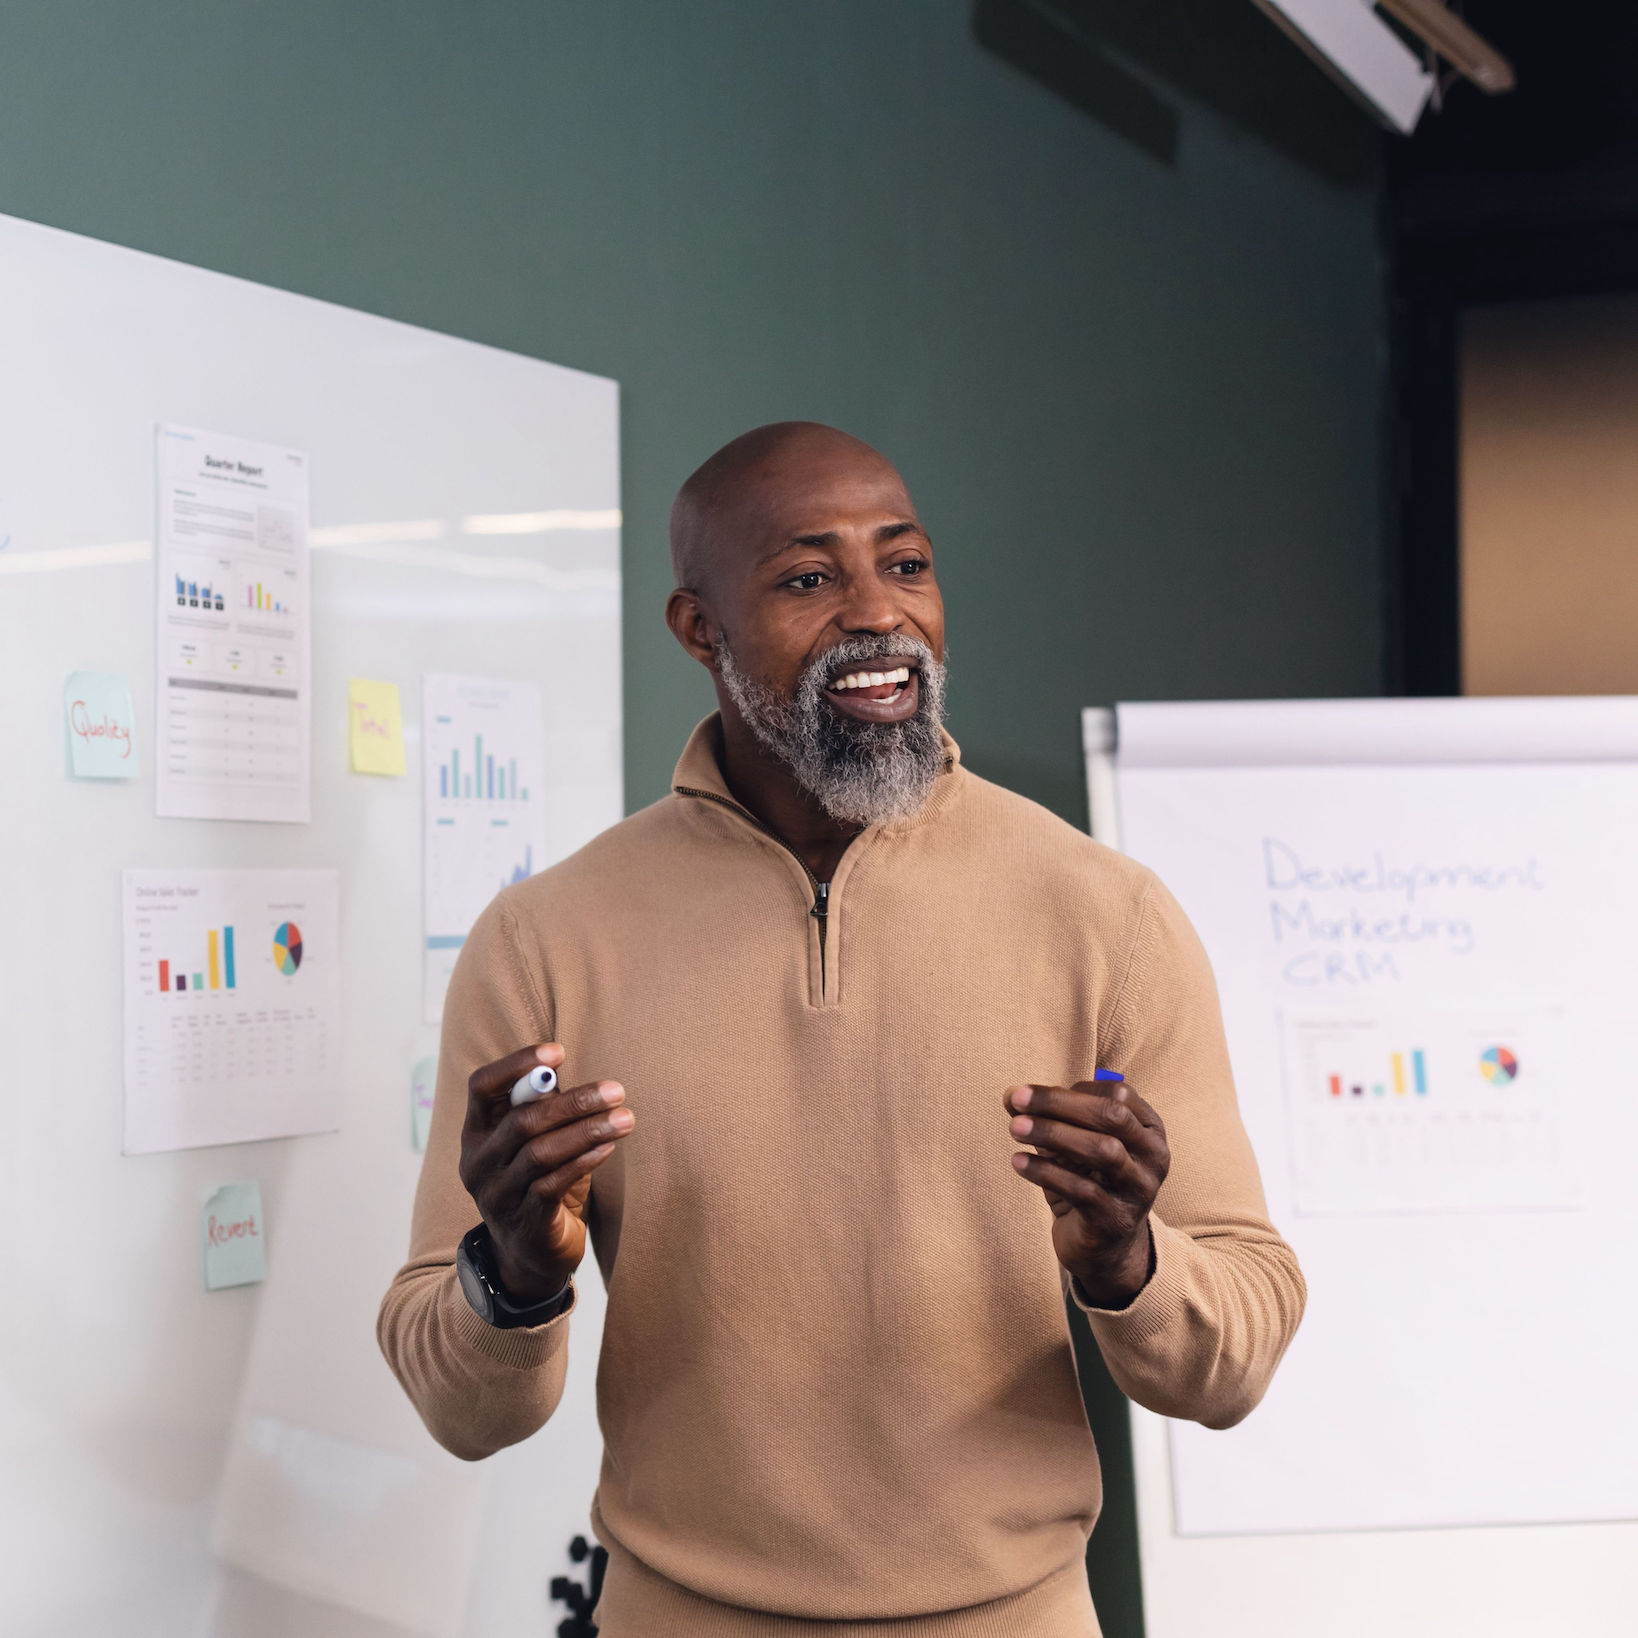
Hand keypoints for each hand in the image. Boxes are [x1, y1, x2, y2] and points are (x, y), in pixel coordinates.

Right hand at [458, 1042, 633, 1305]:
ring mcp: (496, 1196)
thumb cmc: (539, 1182)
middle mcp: (478, 1162)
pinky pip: (553, 1184)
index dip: (516, 1065)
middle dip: (573, 1101)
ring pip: (540, 1152)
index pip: (481, 1087)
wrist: (531, 1254)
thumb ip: (544, 1110)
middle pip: (522, 1120)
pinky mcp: (523, 1222)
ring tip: (625, 1118)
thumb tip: (565, 1069)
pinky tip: (609, 1147)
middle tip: (616, 1090)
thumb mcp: (536, 1142)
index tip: (557, 1051)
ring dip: (587, 1131)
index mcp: (476, 1133)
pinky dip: (584, 1161)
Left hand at [1004, 1079, 1168, 1307]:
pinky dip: (1045, 1172)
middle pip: (1112, 1116)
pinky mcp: (1116, 1220)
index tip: (1032, 1094)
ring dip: (1053, 1134)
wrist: (1103, 1246)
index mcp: (1149, 1129)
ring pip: (1103, 1151)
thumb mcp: (1069, 1145)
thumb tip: (1010, 1094)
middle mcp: (1154, 1156)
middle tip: (1016, 1099)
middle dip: (1059, 1103)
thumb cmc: (1088, 1180)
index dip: (1073, 1089)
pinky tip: (1018, 1162)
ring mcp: (1139, 1190)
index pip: (1118, 1094)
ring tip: (1014, 1128)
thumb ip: (1045, 1116)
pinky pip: (1082, 1190)